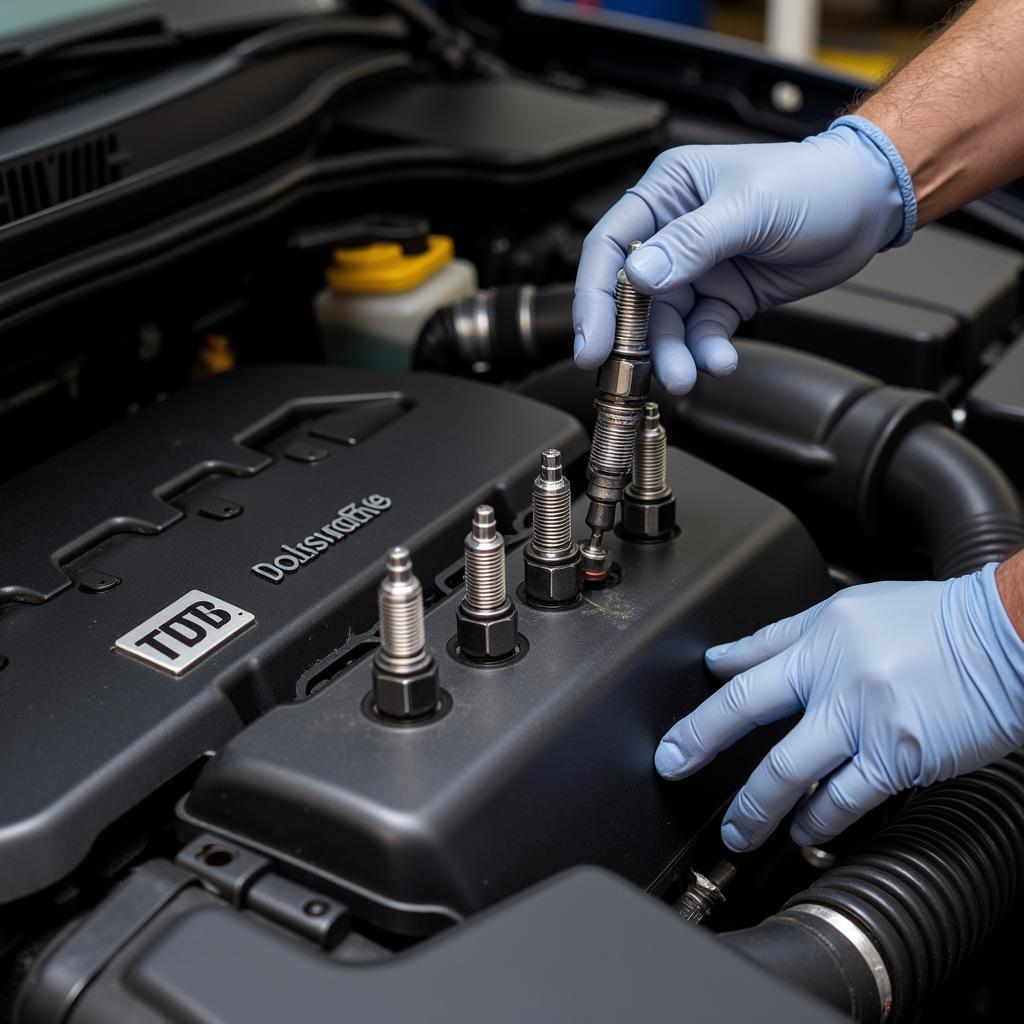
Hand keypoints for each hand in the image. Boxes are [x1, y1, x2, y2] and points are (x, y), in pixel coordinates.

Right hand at [573, 116, 913, 393]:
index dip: (595, 295)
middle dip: (631, 337)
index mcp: (667, 193)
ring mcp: (699, 268)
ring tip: (685, 376)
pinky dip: (706, 351)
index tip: (592, 339)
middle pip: (632, 294)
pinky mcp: (725, 296)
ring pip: (667, 322)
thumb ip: (690, 244)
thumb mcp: (748, 208)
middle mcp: (675, 232)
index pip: (610, 246)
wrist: (868, 202)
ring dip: (672, 353)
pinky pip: (702, 332)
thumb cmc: (814, 181)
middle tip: (627, 371)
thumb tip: (639, 274)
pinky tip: (719, 361)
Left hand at [654, 564, 1023, 851]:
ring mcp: (862, 715)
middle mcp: (833, 671)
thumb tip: (732, 657)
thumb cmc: (939, 623)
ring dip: (755, 805)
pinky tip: (804, 833)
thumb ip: (789, 635)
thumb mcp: (855, 610)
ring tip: (739, 829)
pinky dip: (817, 821)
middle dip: (698, 742)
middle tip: (672, 767)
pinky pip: (843, 798)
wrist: (1010, 637)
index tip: (680, 724)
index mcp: (820, 632)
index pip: (746, 662)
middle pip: (744, 708)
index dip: (706, 691)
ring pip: (786, 769)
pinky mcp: (896, 756)